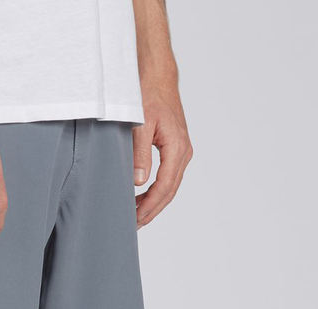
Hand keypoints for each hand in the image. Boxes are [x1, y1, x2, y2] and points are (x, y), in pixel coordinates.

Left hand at [133, 81, 192, 226]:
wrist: (156, 75)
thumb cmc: (148, 94)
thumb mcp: (140, 124)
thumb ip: (139, 154)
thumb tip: (139, 182)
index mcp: (177, 147)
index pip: (164, 187)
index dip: (149, 206)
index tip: (135, 218)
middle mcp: (183, 151)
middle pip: (169, 191)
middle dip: (152, 210)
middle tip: (134, 224)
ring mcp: (182, 150)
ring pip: (170, 186)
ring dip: (154, 202)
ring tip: (136, 215)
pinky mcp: (176, 148)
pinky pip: (168, 176)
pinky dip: (156, 190)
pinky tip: (142, 196)